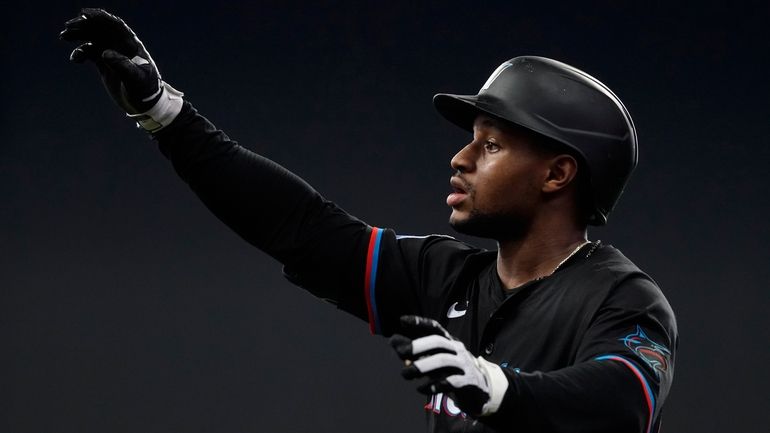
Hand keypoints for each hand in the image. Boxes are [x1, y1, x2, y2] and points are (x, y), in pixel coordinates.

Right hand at [60, 8, 182, 131]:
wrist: (144, 104)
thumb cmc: (145, 90)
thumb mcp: (136, 79)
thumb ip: (122, 65)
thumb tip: (105, 53)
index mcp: (131, 44)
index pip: (115, 25)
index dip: (100, 17)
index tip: (84, 14)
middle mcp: (121, 46)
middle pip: (100, 29)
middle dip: (84, 25)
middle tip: (68, 27)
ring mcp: (112, 54)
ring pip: (92, 38)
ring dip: (78, 35)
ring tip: (64, 36)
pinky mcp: (105, 64)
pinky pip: (89, 52)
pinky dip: (80, 52)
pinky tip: (75, 59)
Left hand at [390, 315, 507, 416]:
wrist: (481, 391)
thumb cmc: (451, 372)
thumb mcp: (434, 360)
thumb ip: (416, 352)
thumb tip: (393, 341)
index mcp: (448, 341)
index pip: (434, 327)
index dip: (419, 322)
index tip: (402, 321)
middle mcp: (457, 349)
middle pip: (438, 341)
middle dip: (418, 345)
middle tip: (400, 352)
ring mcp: (464, 365)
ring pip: (443, 360)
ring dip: (421, 366)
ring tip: (404, 374)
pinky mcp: (468, 382)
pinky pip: (450, 381)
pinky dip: (434, 385)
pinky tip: (421, 389)